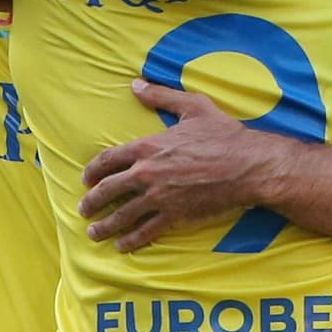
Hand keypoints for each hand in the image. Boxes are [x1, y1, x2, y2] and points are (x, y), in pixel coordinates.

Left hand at [79, 80, 272, 251]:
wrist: (247, 166)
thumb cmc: (223, 135)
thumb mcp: (193, 106)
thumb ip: (161, 96)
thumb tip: (136, 85)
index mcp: (148, 146)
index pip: (108, 159)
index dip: (93, 170)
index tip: (86, 179)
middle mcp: (148, 173)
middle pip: (108, 189)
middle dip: (92, 201)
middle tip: (84, 209)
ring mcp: (159, 197)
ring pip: (122, 214)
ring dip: (105, 225)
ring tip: (94, 233)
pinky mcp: (174, 215)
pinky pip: (146, 231)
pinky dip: (131, 240)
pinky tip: (122, 246)